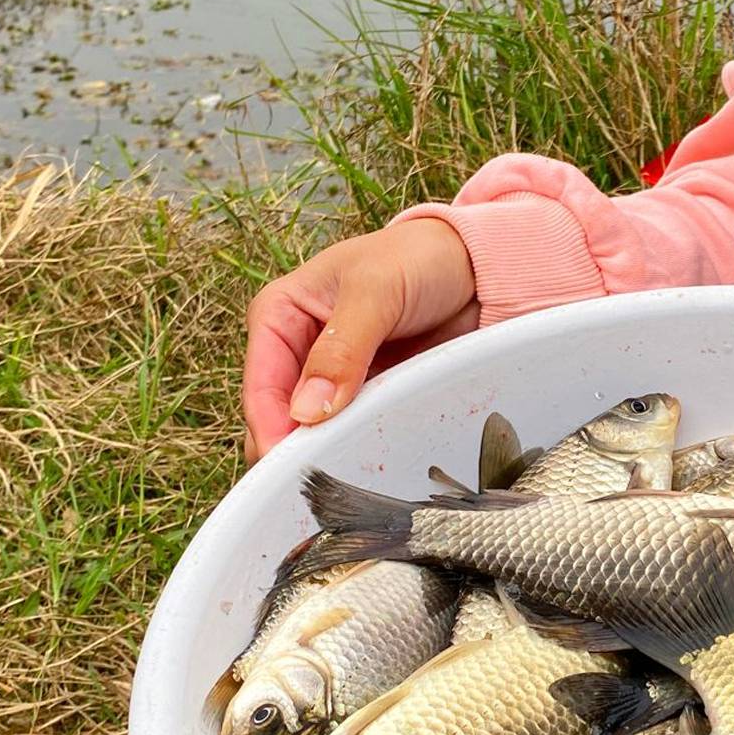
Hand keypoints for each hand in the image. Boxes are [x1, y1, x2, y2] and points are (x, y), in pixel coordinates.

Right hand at [242, 219, 477, 460]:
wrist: (474, 269)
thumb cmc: (418, 259)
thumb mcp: (375, 292)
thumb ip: (341, 348)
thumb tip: (306, 410)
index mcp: (280, 315)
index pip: (260, 384)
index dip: (271, 429)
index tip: (289, 466)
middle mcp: (299, 352)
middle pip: (279, 420)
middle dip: (296, 451)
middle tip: (325, 475)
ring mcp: (334, 380)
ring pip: (315, 436)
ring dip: (332, 454)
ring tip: (355, 470)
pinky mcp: (369, 398)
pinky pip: (357, 436)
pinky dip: (364, 450)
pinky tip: (377, 461)